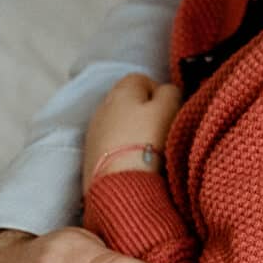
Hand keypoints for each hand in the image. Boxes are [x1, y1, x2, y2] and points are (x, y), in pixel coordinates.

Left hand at [82, 74, 181, 190]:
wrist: (120, 184)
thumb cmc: (149, 140)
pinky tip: (135, 159)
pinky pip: (113, 142)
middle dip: (145, 110)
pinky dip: (124, 146)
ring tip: (150, 147)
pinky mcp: (91, 155)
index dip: (159, 90)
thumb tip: (166, 90)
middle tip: (164, 128)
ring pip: (119, 122)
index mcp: (121, 91)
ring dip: (133, 130)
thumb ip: (170, 92)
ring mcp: (93, 132)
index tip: (171, 109)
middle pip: (127, 101)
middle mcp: (102, 106)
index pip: (141, 78)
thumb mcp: (169, 108)